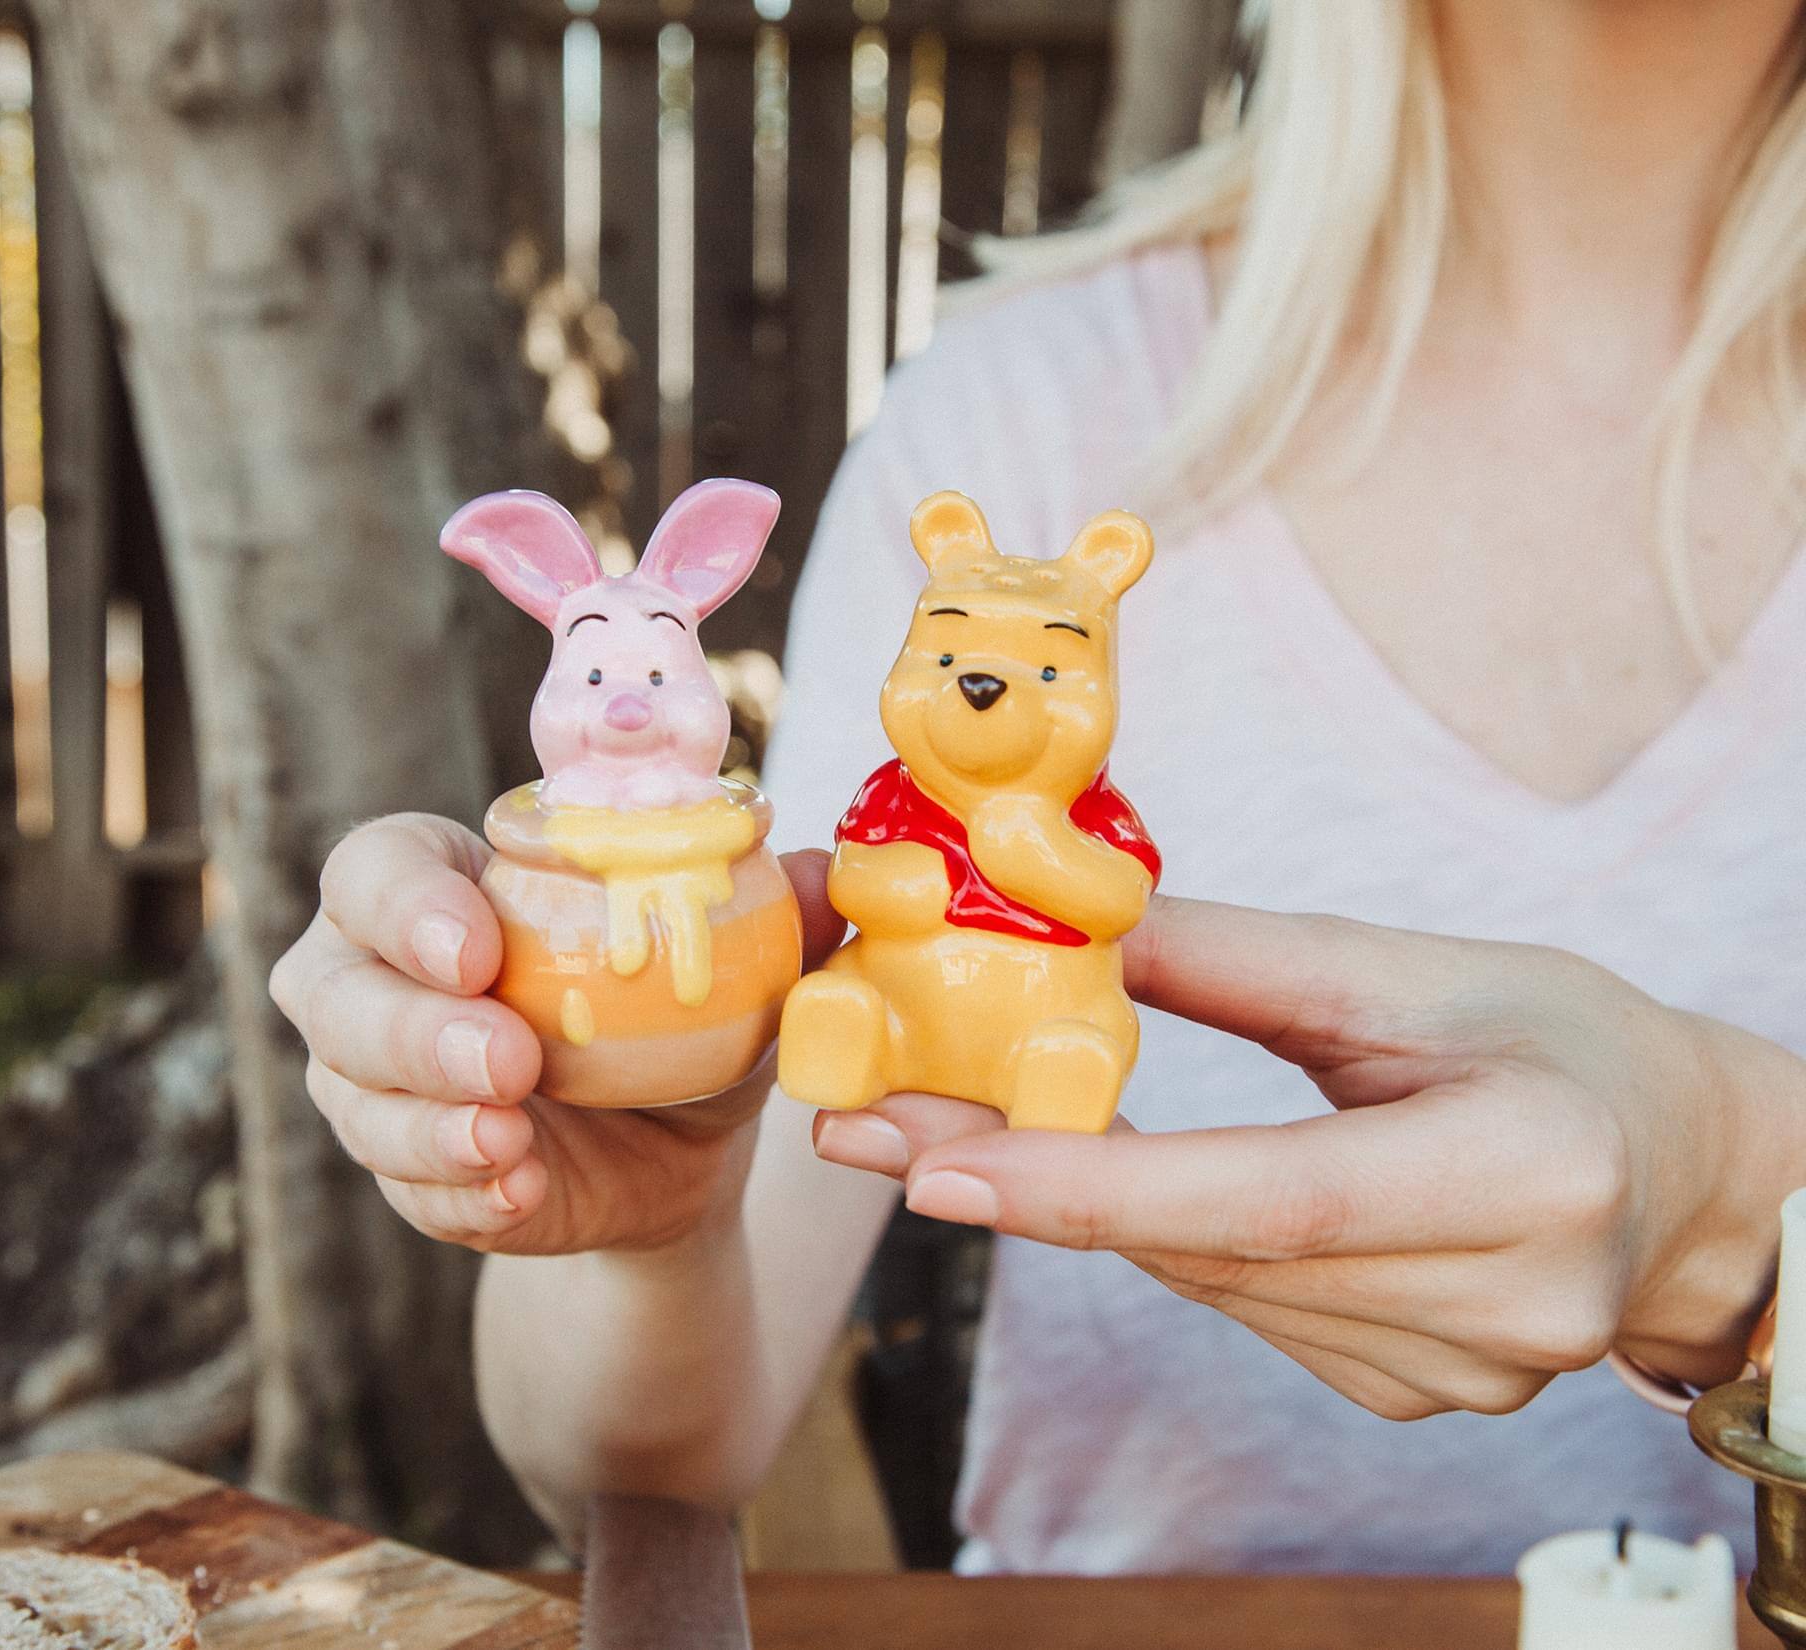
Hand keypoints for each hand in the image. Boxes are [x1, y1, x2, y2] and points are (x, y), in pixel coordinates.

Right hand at [270, 813, 842, 1255]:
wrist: (679, 1142)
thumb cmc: (680, 1010)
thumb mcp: (732, 962)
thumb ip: (772, 911)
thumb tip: (816, 871)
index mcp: (442, 885)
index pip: (375, 868)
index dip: (406, 904)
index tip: (478, 950)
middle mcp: (379, 975)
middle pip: (332, 991)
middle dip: (412, 1030)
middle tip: (509, 1062)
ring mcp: (377, 1080)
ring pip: (354, 1099)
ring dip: (430, 1125)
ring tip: (512, 1141)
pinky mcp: (408, 1170)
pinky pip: (405, 1189)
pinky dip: (461, 1193)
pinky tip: (520, 1188)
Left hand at [812, 897, 1802, 1418]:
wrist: (1686, 1168)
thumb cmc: (1564, 1041)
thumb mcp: (1412, 972)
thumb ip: (1231, 959)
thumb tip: (1060, 921)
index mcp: (1523, 1174)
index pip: (1265, 1200)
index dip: (1088, 1188)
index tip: (929, 1165)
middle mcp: (1502, 1303)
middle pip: (1208, 1251)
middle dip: (1026, 1184)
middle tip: (869, 1122)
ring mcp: (1464, 1372)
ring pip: (1207, 1285)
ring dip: (1085, 1206)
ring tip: (969, 1127)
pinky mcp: (1423, 1394)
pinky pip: (1245, 1309)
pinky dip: (1168, 1237)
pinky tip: (1136, 1180)